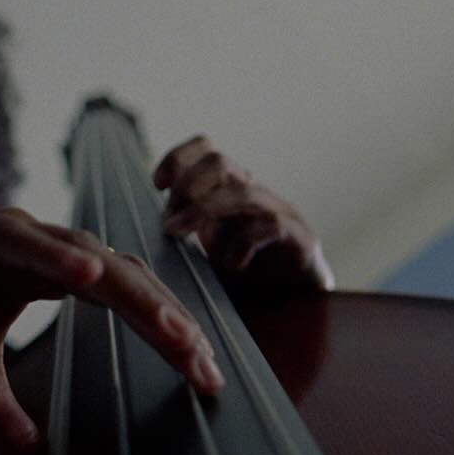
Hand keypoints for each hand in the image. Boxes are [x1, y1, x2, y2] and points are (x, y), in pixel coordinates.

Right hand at [0, 208, 223, 454]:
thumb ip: (13, 432)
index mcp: (48, 274)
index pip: (125, 297)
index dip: (168, 329)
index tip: (206, 375)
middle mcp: (35, 247)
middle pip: (120, 273)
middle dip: (166, 317)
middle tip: (203, 362)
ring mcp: (0, 233)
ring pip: (80, 250)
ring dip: (128, 289)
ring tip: (168, 326)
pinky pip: (13, 237)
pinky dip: (51, 252)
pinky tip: (87, 275)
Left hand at [154, 136, 334, 296]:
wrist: (299, 303)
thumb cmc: (250, 274)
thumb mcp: (210, 248)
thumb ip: (188, 230)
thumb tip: (153, 221)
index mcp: (231, 190)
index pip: (206, 151)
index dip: (179, 158)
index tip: (157, 184)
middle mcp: (255, 194)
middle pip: (219, 162)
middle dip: (186, 188)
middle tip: (170, 225)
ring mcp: (280, 213)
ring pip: (242, 192)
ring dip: (203, 211)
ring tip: (180, 235)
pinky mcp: (300, 239)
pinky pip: (269, 226)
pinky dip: (242, 244)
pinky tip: (232, 266)